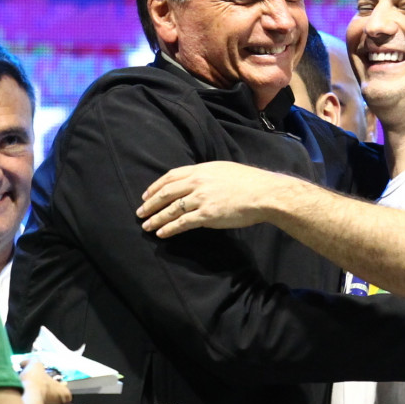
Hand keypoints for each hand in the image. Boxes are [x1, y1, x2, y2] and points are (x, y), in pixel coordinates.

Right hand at [21, 360, 71, 403]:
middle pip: (52, 401)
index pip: (62, 390)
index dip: (52, 385)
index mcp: (64, 394)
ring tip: (25, 397)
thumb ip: (32, 362)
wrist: (25, 400)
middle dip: (44, 396)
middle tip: (33, 390)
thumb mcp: (35, 364)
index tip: (43, 382)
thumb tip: (25, 362)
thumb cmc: (34, 384)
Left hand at [138, 162, 293, 236]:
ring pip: (171, 209)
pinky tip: (162, 233)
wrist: (264, 193)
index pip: (171, 176)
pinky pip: (182, 222)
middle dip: (150, 204)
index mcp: (201, 170)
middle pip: (166, 193)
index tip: (146, 194)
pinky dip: (169, 228)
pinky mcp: (206, 215)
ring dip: (156, 218)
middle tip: (140, 212)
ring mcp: (201, 198)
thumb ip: (207, 175)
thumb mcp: (224, 170)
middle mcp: (197, 182)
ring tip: (146, 226)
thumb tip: (196, 182)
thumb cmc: (249, 182)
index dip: (156, 186)